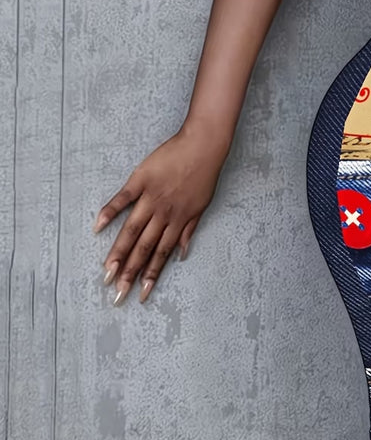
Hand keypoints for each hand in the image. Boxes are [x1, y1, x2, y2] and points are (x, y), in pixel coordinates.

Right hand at [94, 125, 229, 303]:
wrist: (203, 145)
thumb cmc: (204, 175)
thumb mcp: (202, 206)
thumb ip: (189, 231)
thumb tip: (182, 254)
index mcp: (179, 221)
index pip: (161, 255)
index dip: (151, 276)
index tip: (140, 294)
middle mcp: (164, 214)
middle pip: (144, 249)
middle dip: (130, 273)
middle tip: (117, 293)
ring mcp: (151, 197)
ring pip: (132, 230)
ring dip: (119, 252)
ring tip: (107, 272)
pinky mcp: (141, 179)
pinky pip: (123, 198)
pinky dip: (109, 212)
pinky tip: (97, 227)